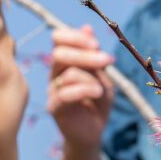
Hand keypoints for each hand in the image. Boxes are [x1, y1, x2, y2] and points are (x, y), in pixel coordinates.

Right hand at [48, 25, 115, 149]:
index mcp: (65, 62)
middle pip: (60, 53)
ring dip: (91, 77)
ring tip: (102, 88)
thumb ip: (94, 55)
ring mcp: (53, 90)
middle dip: (85, 54)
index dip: (75, 37)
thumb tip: (87, 27)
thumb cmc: (98, 102)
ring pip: (68, 73)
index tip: (96, 44)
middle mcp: (55, 73)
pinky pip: (65, 94)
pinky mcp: (55, 107)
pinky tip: (97, 93)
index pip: (58, 38)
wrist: (94, 132)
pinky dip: (85, 90)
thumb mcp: (102, 76)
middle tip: (107, 61)